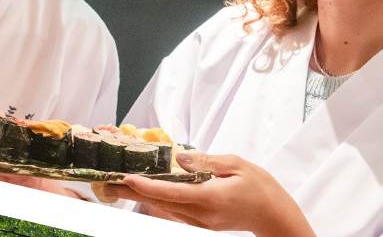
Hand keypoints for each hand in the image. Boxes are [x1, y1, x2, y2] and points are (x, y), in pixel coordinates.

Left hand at [99, 152, 312, 236]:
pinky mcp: (202, 223)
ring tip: (121, 188)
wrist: (273, 215)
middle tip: (109, 184)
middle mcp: (201, 214)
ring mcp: (201, 222)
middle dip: (134, 194)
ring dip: (142, 198)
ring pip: (165, 210)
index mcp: (210, 198)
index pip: (172, 192)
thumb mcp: (236, 164)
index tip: (127, 178)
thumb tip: (179, 159)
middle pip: (161, 204)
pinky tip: (147, 196)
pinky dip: (158, 203)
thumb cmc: (260, 186)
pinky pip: (175, 213)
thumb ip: (206, 161)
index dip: (147, 186)